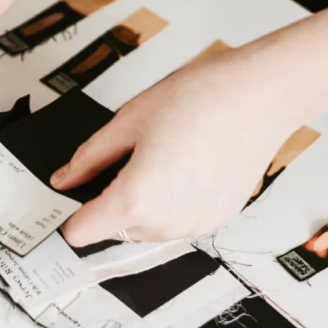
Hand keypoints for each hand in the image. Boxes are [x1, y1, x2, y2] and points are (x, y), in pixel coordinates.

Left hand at [51, 50, 305, 244]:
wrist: (262, 94)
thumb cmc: (202, 98)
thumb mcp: (128, 120)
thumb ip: (89, 158)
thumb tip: (65, 178)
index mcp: (137, 199)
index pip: (83, 232)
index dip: (70, 217)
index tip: (66, 203)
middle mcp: (168, 222)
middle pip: (117, 229)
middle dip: (111, 201)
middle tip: (123, 157)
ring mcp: (196, 224)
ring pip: (149, 227)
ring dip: (143, 203)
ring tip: (161, 154)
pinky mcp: (219, 218)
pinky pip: (180, 220)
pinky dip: (173, 201)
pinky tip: (184, 163)